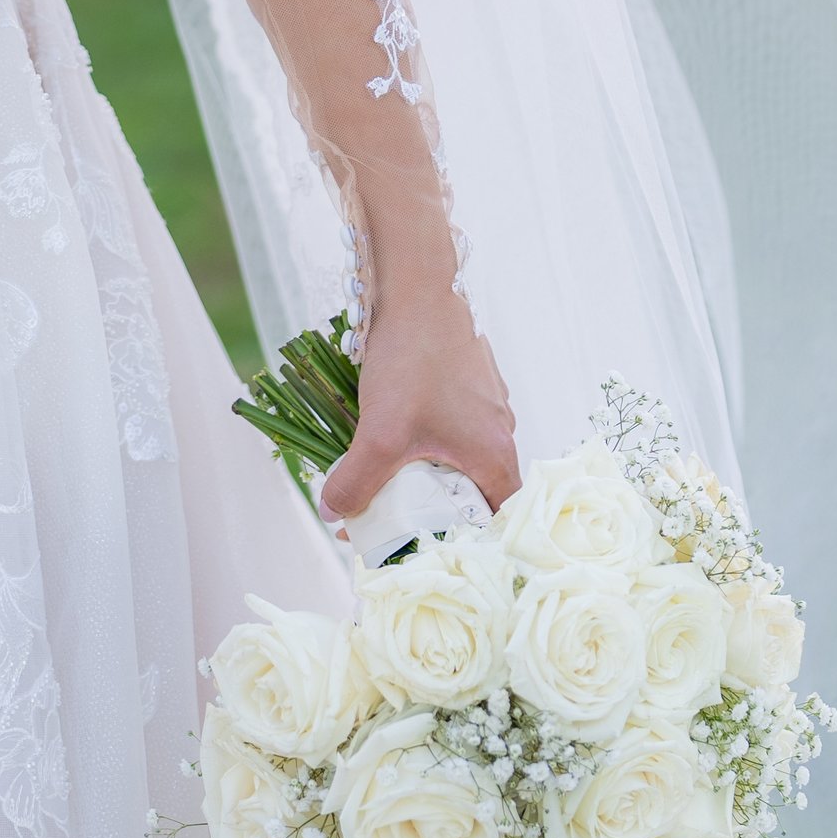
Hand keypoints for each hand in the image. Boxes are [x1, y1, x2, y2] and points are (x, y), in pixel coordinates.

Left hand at [318, 281, 519, 523]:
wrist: (416, 289)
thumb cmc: (411, 362)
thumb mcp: (380, 433)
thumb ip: (357, 482)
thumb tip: (334, 515)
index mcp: (496, 455)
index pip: (497, 521)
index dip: (466, 541)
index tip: (428, 548)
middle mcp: (502, 432)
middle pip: (475, 492)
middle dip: (435, 510)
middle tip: (395, 519)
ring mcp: (487, 404)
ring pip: (460, 457)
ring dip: (427, 473)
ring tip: (387, 479)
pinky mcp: (469, 383)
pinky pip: (452, 428)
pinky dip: (426, 441)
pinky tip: (392, 434)